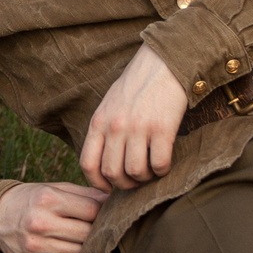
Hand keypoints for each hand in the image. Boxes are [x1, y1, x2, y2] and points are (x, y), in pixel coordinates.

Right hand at [0, 181, 107, 252]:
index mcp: (48, 199)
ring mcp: (35, 246)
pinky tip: (59, 247)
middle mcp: (40, 223)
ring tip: (72, 236)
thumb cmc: (30, 200)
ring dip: (80, 246)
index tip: (100, 213)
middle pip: (87, 234)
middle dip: (92, 230)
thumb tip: (114, 201)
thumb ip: (85, 194)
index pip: (92, 210)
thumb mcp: (54, 188)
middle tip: (87, 226)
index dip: (101, 212)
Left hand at [80, 44, 185, 191]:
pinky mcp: (162, 128)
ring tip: (150, 171)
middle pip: (112, 173)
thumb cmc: (137, 87)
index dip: (98, 183)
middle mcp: (115, 126)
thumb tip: (104, 164)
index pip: (88, 164)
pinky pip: (159, 163)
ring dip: (144, 178)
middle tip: (135, 180)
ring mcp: (138, 127)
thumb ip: (103, 131)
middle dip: (124, 184)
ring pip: (135, 172)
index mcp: (98, 122)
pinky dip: (162, 170)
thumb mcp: (109, 106)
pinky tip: (164, 164)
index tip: (109, 188)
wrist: (163, 64)